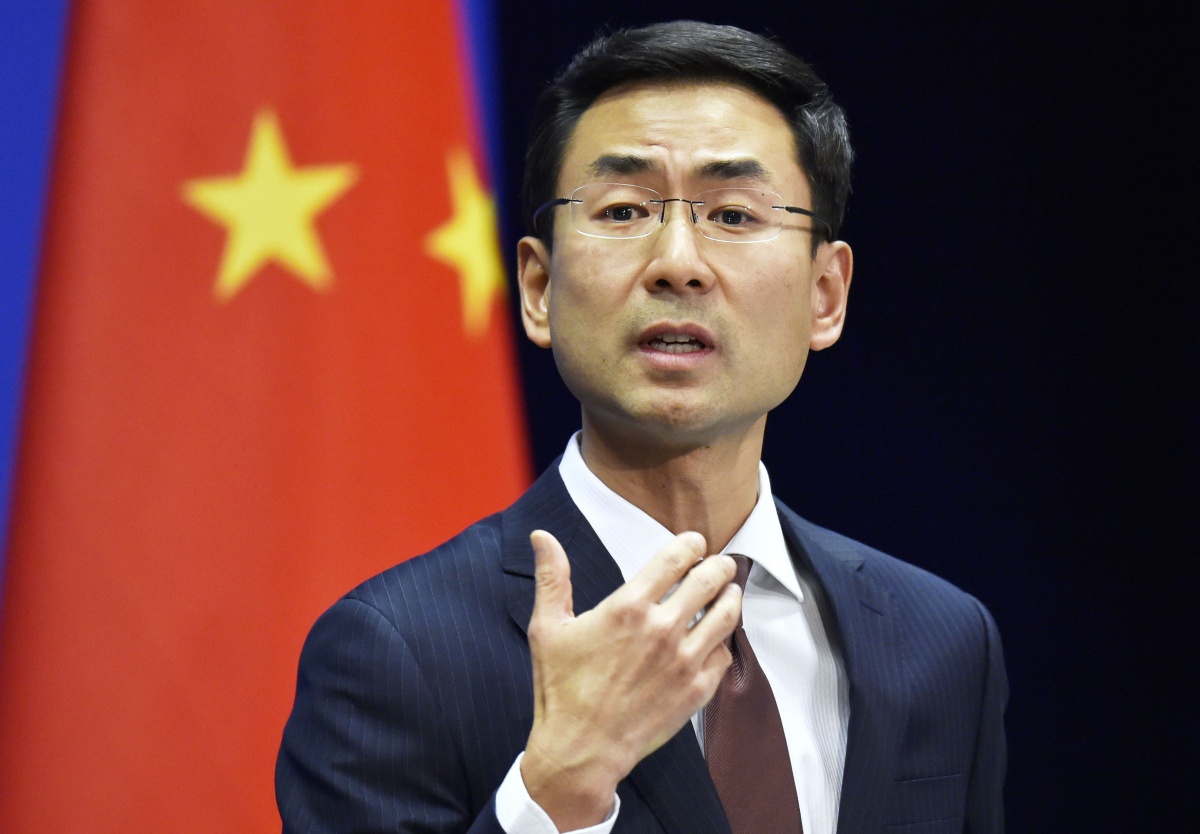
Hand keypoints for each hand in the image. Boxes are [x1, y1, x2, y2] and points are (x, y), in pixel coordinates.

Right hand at [520, 529, 740, 830]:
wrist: (580, 751)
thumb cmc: (561, 690)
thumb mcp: (547, 628)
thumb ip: (551, 577)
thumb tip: (541, 536)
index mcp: (628, 607)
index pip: (676, 558)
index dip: (691, 544)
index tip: (695, 544)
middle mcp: (662, 629)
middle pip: (710, 580)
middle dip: (719, 566)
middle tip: (721, 564)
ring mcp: (684, 661)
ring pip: (726, 615)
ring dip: (731, 598)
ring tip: (729, 593)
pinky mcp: (696, 691)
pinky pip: (724, 656)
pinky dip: (723, 643)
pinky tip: (716, 639)